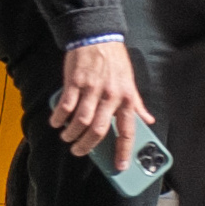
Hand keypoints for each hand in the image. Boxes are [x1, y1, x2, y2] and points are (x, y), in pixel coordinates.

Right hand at [47, 35, 140, 163]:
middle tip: (79, 152)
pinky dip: (59, 117)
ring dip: (71, 134)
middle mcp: (110, 96)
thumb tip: (148, 119)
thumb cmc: (115, 62)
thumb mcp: (131, 83)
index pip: (128, 131)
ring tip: (67, 137)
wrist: (98, 38)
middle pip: (98, 130)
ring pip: (80, 121)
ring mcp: (92, 90)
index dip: (124, 151)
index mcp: (126, 99)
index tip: (119, 166)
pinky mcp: (75, 82)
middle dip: (87, 146)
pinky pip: (66, 106)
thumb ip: (137, 104)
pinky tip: (56, 122)